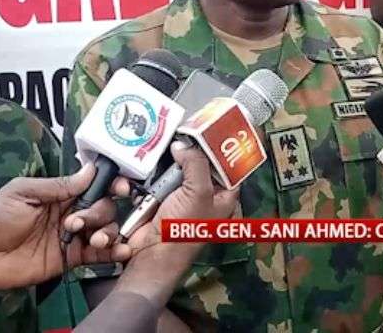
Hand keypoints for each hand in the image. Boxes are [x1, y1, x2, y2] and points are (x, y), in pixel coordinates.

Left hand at [0, 163, 130, 294]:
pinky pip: (99, 255)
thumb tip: (91, 170)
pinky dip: (114, 253)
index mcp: (61, 194)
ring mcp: (73, 236)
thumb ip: (58, 185)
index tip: (121, 187)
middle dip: (100, 213)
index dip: (112, 184)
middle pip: (105, 207)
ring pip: (106, 229)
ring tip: (94, 240)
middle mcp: (72, 213)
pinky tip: (121, 252)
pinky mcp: (71, 259)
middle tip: (76, 223)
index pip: (95, 185)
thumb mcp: (23, 193)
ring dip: (108, 232)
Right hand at [110, 141, 240, 307]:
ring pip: (180, 168)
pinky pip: (161, 178)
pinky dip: (156, 172)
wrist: (152, 254)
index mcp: (225, 195)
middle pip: (203, 163)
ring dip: (172, 162)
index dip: (224, 148)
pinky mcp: (163, 198)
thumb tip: (182, 145)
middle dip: (193, 150)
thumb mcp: (198, 192)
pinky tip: (153, 160)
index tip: (215, 128)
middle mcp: (207, 195)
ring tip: (169, 143)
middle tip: (187, 131)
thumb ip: (195, 163)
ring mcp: (184, 196)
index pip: (230, 165)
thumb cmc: (184, 229)